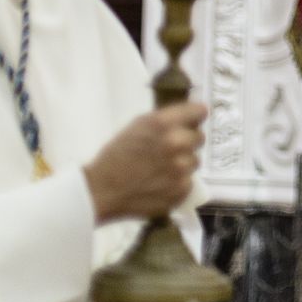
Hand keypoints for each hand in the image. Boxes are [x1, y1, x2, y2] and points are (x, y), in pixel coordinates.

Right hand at [83, 102, 205, 224]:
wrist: (101, 190)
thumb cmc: (117, 156)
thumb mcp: (138, 126)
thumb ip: (166, 119)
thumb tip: (192, 115)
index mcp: (164, 123)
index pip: (200, 112)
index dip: (195, 117)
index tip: (192, 122)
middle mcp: (176, 143)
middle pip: (200, 137)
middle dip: (187, 142)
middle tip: (168, 151)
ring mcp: (180, 167)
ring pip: (194, 161)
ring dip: (183, 164)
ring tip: (160, 169)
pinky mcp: (181, 189)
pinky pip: (189, 181)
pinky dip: (178, 182)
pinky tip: (161, 184)